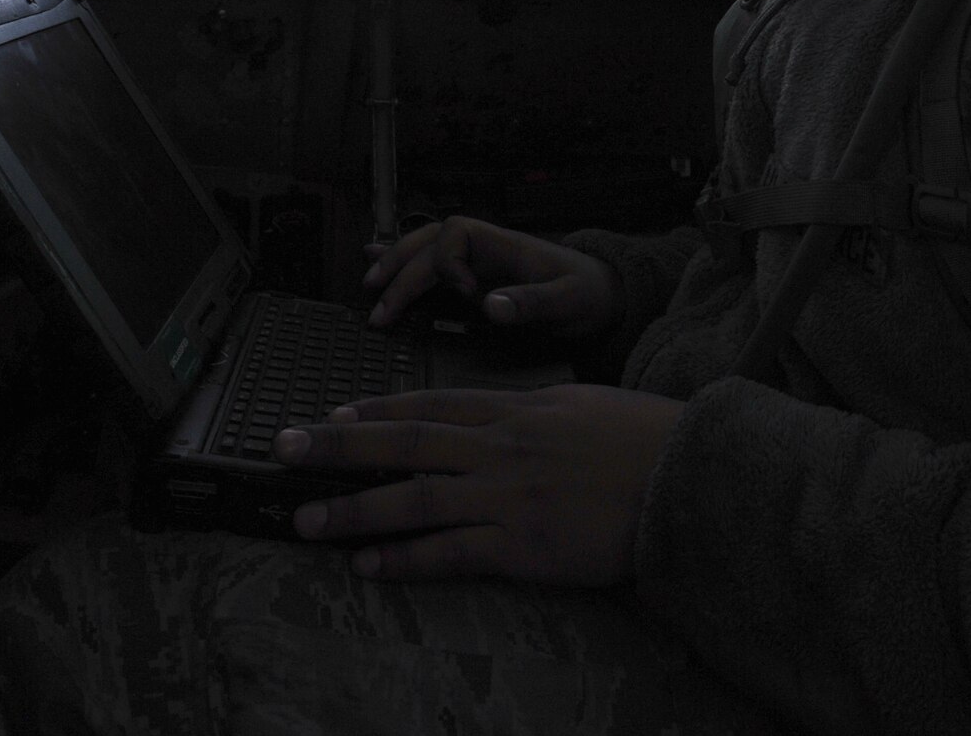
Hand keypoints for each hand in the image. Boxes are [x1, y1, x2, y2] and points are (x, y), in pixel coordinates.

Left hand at [275, 384, 683, 585]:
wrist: (687, 478)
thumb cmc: (644, 440)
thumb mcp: (581, 404)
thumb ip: (532, 409)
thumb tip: (500, 413)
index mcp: (517, 409)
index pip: (431, 404)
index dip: (375, 411)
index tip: (332, 415)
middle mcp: (502, 447)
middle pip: (404, 441)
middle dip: (336, 447)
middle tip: (283, 448)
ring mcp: (507, 497)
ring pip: (413, 499)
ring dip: (353, 510)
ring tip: (306, 520)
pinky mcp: (521, 546)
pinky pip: (449, 553)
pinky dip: (404, 559)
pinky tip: (369, 565)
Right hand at [363, 217, 622, 336]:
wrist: (604, 296)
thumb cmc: (588, 294)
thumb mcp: (569, 301)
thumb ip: (532, 302)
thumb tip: (488, 305)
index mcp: (505, 245)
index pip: (456, 235)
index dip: (450, 264)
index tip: (466, 296)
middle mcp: (485, 248)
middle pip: (429, 242)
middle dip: (402, 269)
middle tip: (381, 305)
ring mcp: (477, 261)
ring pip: (423, 249)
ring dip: (394, 264)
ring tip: (369, 285)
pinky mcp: (474, 279)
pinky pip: (431, 265)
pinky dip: (403, 263)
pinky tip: (375, 263)